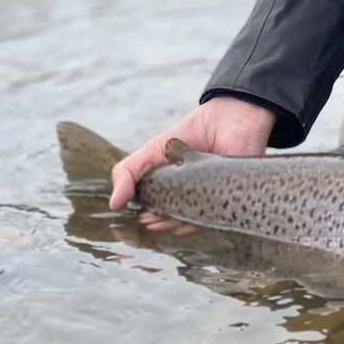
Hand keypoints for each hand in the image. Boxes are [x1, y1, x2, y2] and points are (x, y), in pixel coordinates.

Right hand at [110, 96, 276, 227]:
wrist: (230, 117)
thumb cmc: (191, 133)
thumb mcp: (153, 150)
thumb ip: (128, 172)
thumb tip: (114, 204)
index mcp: (170, 192)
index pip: (152, 214)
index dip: (140, 220)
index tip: (129, 222)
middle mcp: (188, 202)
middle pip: (168, 223)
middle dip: (154, 226)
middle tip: (144, 223)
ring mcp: (207, 204)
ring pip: (186, 224)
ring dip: (170, 226)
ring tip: (156, 221)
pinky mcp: (228, 203)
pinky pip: (210, 220)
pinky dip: (194, 223)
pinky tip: (180, 222)